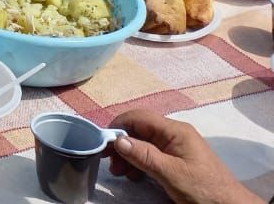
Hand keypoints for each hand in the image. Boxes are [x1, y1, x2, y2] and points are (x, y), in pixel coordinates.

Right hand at [108, 108, 261, 203]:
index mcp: (175, 131)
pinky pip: (151, 156)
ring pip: (143, 144)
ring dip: (128, 156)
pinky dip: (139, 164)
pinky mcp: (176, 161)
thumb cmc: (203, 189)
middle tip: (110, 163)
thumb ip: (145, 155)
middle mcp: (174, 135)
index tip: (104, 143)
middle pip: (139, 130)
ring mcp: (176, 148)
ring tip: (120, 173)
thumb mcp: (171, 173)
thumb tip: (118, 140)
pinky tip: (134, 176)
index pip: (139, 117)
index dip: (119, 126)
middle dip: (122, 144)